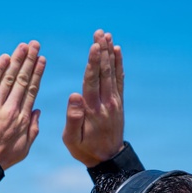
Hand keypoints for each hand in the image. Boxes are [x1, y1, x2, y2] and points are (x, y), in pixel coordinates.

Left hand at [0, 41, 45, 170]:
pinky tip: (5, 58)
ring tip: (24, 46)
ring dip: (17, 60)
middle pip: (23, 80)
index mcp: (22, 120)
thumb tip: (37, 111)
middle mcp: (10, 110)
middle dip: (30, 61)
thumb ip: (33, 130)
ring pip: (9, 79)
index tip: (42, 60)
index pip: (32, 91)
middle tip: (35, 45)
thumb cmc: (0, 159)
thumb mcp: (23, 149)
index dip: (37, 73)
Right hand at [62, 29, 124, 166]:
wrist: (109, 159)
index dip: (93, 62)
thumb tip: (74, 95)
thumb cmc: (85, 150)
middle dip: (102, 51)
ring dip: (110, 53)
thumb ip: (73, 118)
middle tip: (100, 33)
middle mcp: (106, 102)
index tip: (94, 45)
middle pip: (104, 72)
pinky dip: (118, 65)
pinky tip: (117, 51)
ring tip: (108, 36)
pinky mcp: (118, 103)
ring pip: (112, 73)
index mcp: (92, 110)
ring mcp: (114, 102)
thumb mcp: (72, 140)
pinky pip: (119, 80)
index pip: (92, 81)